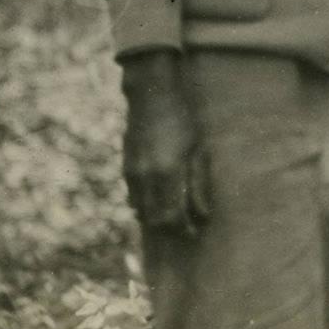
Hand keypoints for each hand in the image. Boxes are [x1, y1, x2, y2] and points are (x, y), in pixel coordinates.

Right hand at [121, 52, 211, 236]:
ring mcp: (132, 173)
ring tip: (173, 212)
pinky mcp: (126, 167)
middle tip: (185, 226)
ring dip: (156, 216)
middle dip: (169, 227)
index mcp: (166, 173)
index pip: (171, 216)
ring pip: (140, 209)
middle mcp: (145, 177)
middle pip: (153, 219)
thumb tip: (202, 215)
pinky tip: (159, 197)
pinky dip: (145, 203)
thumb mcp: (198, 150)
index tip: (193, 232)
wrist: (152, 96)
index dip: (182, 229)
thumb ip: (199, 184)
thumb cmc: (182, 120)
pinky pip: (134, 196)